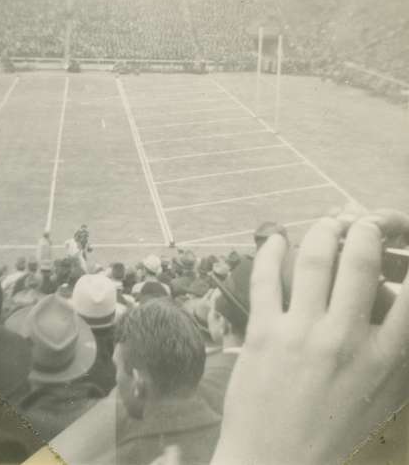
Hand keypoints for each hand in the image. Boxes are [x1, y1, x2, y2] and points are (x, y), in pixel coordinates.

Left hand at [212, 216, 408, 464]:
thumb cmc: (331, 432)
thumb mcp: (378, 398)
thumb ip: (394, 352)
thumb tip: (397, 301)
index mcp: (381, 359)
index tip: (402, 242)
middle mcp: (344, 339)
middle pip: (359, 259)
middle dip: (364, 229)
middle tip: (361, 223)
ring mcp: (300, 333)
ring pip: (314, 258)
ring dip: (322, 230)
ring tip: (327, 224)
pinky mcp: (261, 332)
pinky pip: (265, 277)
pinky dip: (270, 250)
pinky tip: (276, 238)